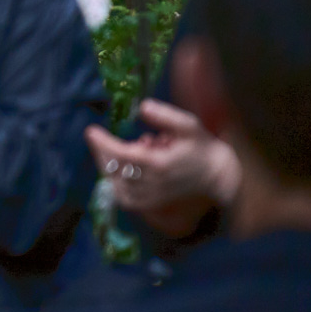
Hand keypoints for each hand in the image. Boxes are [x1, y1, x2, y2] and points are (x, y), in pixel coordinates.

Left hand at [87, 102, 240, 235]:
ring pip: (118, 186)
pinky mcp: (153, 204)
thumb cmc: (202, 147)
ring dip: (109, 167)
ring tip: (113, 150)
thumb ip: (165, 115)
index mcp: (160, 164)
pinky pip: (127, 199)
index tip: (91, 131)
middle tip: (97, 137)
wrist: (219, 176)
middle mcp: (154, 183)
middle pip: (116, 171)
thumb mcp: (188, 125)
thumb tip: (142, 107)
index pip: (123, 155)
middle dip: (102, 152)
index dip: (103, 143)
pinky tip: (118, 170)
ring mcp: (153, 196)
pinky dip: (116, 185)